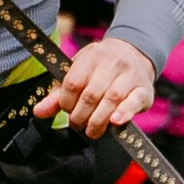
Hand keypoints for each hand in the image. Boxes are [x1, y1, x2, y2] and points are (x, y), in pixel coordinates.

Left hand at [33, 34, 155, 140]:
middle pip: (91, 94)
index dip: (67, 103)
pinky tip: (115, 122)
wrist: (135, 53)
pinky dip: (124, 113)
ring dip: (98, 120)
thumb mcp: (79, 73)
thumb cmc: (101, 68)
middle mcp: (112, 62)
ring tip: (92, 130)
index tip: (68, 111)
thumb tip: (38, 112)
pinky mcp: (144, 89)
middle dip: (81, 115)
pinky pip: (133, 102)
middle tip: (78, 124)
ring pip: (111, 99)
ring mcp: (130, 74)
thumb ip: (59, 94)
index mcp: (91, 55)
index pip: (73, 83)